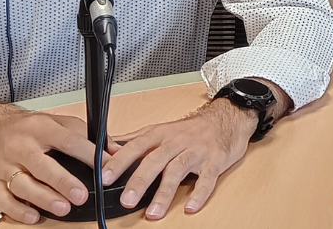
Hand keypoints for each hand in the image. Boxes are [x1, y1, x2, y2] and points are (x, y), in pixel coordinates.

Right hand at [0, 112, 101, 223]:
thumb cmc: (30, 127)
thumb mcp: (59, 121)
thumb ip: (86, 134)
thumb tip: (113, 149)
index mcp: (40, 128)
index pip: (68, 141)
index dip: (88, 155)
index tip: (105, 167)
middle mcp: (21, 146)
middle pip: (42, 166)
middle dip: (62, 183)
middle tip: (80, 196)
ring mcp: (5, 164)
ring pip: (22, 185)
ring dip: (43, 199)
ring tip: (63, 208)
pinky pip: (3, 199)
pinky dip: (17, 210)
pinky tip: (34, 215)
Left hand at [101, 98, 257, 219]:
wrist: (227, 118)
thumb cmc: (191, 129)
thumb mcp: (161, 130)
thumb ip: (135, 141)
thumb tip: (107, 148)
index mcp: (161, 134)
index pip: (136, 146)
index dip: (120, 161)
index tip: (105, 177)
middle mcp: (177, 141)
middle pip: (155, 160)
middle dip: (140, 181)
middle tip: (126, 200)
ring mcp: (197, 151)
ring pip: (178, 170)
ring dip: (165, 193)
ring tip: (154, 213)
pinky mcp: (215, 161)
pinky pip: (207, 178)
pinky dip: (200, 194)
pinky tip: (191, 207)